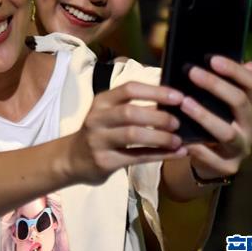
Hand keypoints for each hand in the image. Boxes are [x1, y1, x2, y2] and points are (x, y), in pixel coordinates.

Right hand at [70, 82, 186, 184]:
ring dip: (160, 137)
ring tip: (178, 140)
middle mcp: (97, 118)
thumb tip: (172, 104)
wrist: (72, 159)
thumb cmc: (99, 132)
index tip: (178, 97)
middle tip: (178, 123)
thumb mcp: (109, 114)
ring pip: (132, 135)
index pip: (129, 89)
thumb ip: (134, 107)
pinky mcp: (104, 161)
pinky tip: (176, 153)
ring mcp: (98, 140)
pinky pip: (136, 157)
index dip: (155, 91)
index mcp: (102, 101)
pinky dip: (160, 155)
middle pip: (130, 112)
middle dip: (158, 117)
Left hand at [180, 57, 251, 179]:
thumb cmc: (215, 119)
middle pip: (240, 103)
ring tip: (184, 102)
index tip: (212, 58)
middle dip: (215, 86)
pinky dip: (195, 145)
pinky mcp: (228, 166)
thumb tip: (235, 59)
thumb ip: (225, 81)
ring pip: (227, 132)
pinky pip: (210, 156)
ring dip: (204, 116)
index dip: (235, 70)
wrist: (211, 158)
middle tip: (192, 72)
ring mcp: (243, 149)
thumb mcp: (220, 101)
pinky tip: (179, 134)